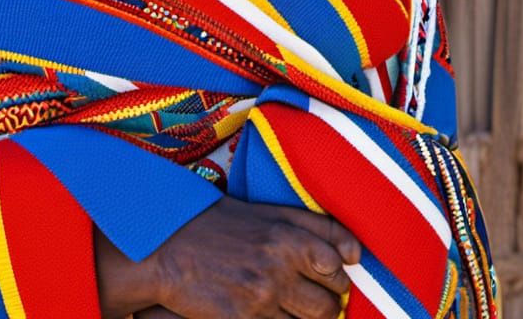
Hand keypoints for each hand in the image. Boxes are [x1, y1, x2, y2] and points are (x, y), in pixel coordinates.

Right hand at [151, 196, 358, 318]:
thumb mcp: (267, 213)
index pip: (337, 265)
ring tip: (290, 307)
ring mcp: (261, 298)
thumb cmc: (220, 225)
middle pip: (329, 303)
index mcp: (286, 235)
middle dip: (326, 304)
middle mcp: (278, 266)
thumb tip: (354, 253)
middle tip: (312, 297)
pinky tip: (269, 313)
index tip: (329, 276)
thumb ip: (314, 228)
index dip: (338, 275)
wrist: (167, 247)